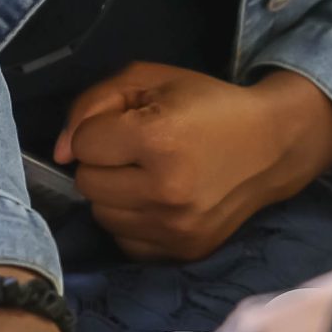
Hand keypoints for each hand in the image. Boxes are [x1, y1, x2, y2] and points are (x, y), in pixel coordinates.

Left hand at [54, 63, 331, 262]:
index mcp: (158, 140)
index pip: (85, 145)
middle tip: (137, 150)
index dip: (101, 129)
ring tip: (146, 174)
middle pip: (87, 183)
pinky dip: (131, 221)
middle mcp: (165, 191)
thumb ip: (92, 104)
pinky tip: (155, 200)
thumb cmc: (206, 105)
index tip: (130, 124)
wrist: (271, 145)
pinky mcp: (183, 251)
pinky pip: (125, 240)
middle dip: (104, 163)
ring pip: (101, 214)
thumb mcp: (150, 80)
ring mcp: (175, 228)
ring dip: (114, 193)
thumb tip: (60, 152)